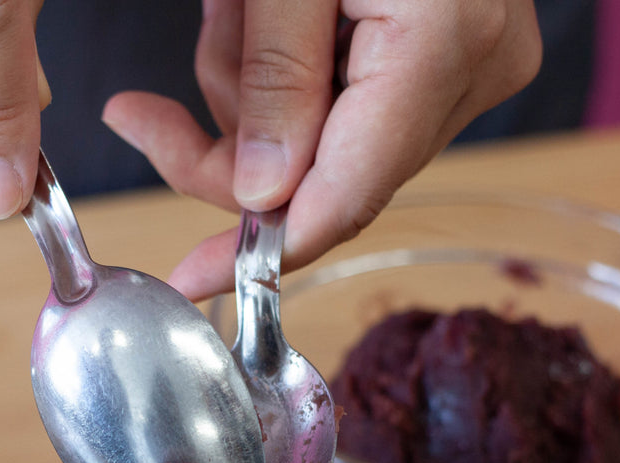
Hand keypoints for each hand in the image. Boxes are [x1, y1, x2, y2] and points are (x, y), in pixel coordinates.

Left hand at [102, 0, 541, 299]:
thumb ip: (272, 79)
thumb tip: (256, 196)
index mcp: (442, 43)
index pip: (344, 197)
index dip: (261, 252)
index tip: (192, 278)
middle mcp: (475, 67)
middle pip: (328, 178)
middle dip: (230, 148)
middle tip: (144, 117)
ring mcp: (472, 61)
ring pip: (327, 144)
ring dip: (253, 96)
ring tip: (234, 9)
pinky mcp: (453, 51)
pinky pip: (346, 103)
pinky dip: (285, 72)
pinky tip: (264, 12)